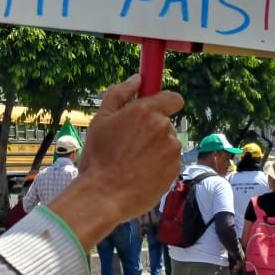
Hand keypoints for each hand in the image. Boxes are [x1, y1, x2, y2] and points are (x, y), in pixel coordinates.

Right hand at [51, 75, 183, 247]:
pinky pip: (169, 162)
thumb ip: (119, 94)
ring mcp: (172, 150)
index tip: (153, 111)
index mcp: (146, 111)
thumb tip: (136, 79)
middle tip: (130, 143)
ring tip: (133, 162)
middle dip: (152, 130)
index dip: (165, 103)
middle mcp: (164, 128)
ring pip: (167, 144)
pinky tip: (140, 173)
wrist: (104, 195)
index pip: (173, 98)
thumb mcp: (100, 120)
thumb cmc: (99, 157)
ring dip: (155, 148)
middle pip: (166, 123)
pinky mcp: (175, 170)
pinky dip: (159, 165)